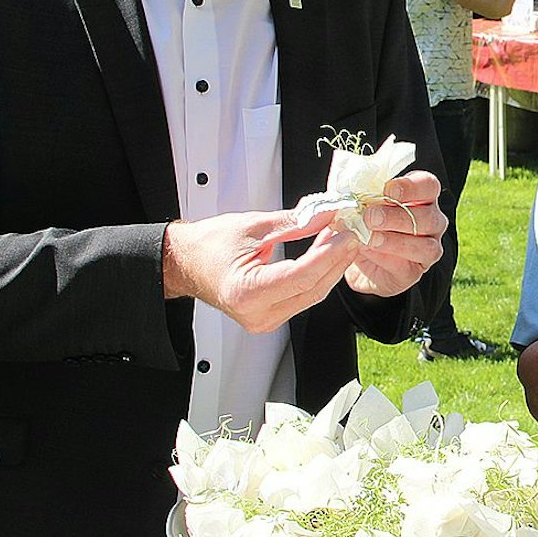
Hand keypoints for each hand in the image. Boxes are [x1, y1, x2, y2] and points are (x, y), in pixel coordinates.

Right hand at [163, 209, 361, 332]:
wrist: (186, 263)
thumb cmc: (208, 246)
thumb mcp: (253, 226)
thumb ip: (294, 223)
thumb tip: (325, 215)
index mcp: (247, 292)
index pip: (301, 275)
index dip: (329, 254)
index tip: (347, 234)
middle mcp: (257, 314)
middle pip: (312, 288)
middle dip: (336, 259)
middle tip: (351, 232)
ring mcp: (264, 321)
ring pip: (312, 295)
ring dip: (330, 267)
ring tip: (341, 239)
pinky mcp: (270, 318)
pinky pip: (303, 297)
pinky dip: (317, 275)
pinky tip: (326, 255)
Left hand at [340, 169, 446, 296]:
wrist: (352, 254)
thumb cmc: (361, 217)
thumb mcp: (358, 197)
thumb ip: (359, 185)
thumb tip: (351, 176)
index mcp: (422, 196)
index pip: (428, 185)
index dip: (410, 187)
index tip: (387, 190)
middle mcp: (432, 221)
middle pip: (428, 216)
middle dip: (397, 216)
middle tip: (371, 216)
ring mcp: (428, 248)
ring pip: (425, 245)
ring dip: (394, 240)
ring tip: (369, 237)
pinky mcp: (414, 272)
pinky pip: (408, 267)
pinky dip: (386, 259)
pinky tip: (368, 251)